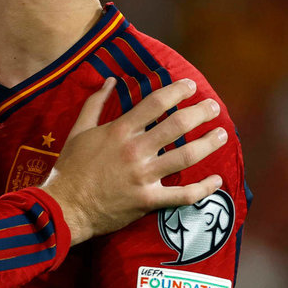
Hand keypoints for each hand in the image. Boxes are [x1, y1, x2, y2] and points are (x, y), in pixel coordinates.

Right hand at [41, 78, 226, 243]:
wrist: (64, 207)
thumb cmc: (70, 168)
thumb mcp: (78, 131)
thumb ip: (95, 104)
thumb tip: (109, 81)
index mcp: (119, 131)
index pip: (155, 103)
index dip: (177, 91)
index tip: (191, 86)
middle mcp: (135, 150)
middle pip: (177, 125)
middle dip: (200, 112)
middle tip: (214, 107)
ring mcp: (143, 176)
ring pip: (186, 156)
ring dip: (209, 143)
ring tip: (222, 134)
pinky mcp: (148, 200)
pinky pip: (182, 195)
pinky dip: (203, 189)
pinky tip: (217, 181)